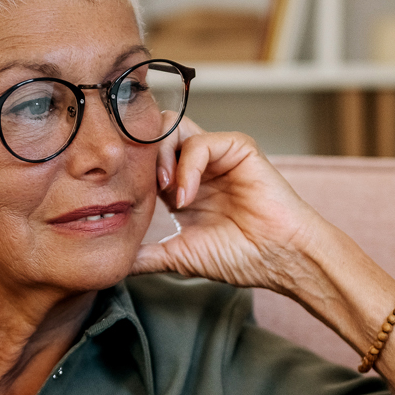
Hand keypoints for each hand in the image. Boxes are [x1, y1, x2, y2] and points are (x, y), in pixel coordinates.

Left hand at [133, 117, 330, 297]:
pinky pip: (201, 140)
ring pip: (172, 128)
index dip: (128, 173)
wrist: (279, 258)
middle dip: (141, 157)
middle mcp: (196, 166)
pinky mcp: (238, 147)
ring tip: (167, 192)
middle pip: (153, 135)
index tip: (120, 198)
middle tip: (143, 190)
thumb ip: (148, 257)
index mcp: (180, 187)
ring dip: (161, 157)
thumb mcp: (180, 257)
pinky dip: (187, 166)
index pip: (142, 161)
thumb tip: (114, 267)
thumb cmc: (240, 258)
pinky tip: (187, 195)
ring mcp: (217, 155)